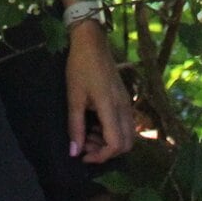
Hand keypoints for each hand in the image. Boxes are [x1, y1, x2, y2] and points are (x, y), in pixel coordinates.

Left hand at [66, 22, 135, 163]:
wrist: (92, 43)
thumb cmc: (80, 67)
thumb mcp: (73, 97)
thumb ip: (75, 127)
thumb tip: (74, 152)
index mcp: (111, 107)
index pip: (116, 144)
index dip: (101, 156)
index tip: (83, 156)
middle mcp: (124, 107)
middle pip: (127, 144)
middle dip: (107, 152)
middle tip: (86, 147)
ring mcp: (127, 103)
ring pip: (128, 135)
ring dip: (109, 142)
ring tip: (87, 136)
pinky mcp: (125, 99)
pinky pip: (125, 124)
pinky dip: (112, 131)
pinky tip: (94, 125)